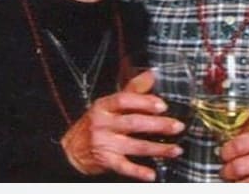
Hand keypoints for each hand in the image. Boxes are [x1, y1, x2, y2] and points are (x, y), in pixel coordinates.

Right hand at [60, 69, 185, 180]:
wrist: (71, 150)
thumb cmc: (95, 123)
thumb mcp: (108, 104)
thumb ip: (131, 91)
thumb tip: (152, 74)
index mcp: (103, 106)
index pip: (124, 100)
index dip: (144, 102)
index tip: (163, 105)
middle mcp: (103, 124)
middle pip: (133, 123)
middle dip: (158, 125)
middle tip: (177, 126)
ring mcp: (104, 143)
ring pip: (134, 146)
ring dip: (158, 149)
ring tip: (176, 149)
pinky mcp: (105, 161)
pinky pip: (124, 167)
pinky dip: (138, 172)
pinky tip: (152, 174)